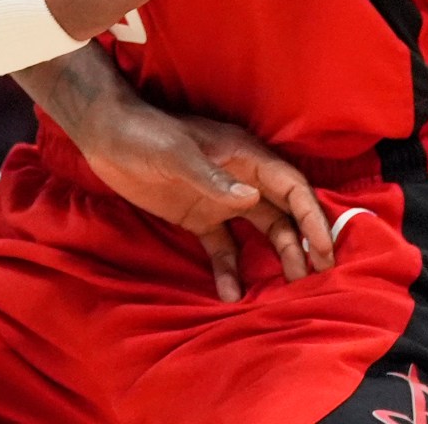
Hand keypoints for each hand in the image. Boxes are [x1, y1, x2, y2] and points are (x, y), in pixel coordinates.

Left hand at [74, 107, 335, 302]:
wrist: (105, 135)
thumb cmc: (144, 134)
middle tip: (315, 275)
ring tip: (286, 288)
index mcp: (244, 157)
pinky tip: (230, 293)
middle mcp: (240, 179)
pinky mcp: (197, 217)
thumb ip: (212, 177)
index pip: (291, 187)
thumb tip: (251, 199)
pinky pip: (222, 247)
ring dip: (273, 257)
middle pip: (283, 213)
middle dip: (302, 242)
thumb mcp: (176, 153)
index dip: (311, 215)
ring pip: (260, 232)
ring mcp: (219, 200)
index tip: (322, 247)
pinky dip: (229, 269)